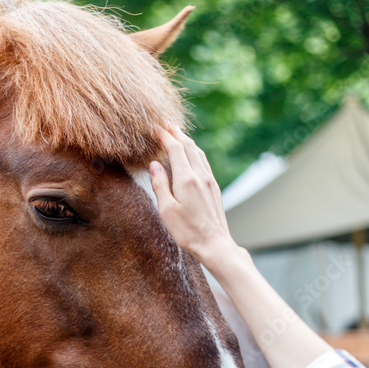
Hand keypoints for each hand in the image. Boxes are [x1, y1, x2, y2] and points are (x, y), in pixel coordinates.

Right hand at [149, 125, 236, 269]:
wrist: (214, 244)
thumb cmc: (187, 231)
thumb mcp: (166, 210)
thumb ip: (160, 184)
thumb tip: (154, 164)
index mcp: (186, 179)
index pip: (175, 149)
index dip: (165, 136)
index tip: (156, 127)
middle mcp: (200, 176)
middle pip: (189, 146)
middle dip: (177, 133)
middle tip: (166, 124)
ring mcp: (209, 180)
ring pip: (198, 152)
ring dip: (187, 140)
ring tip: (177, 134)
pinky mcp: (214, 187)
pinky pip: (204, 162)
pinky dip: (194, 152)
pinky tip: (191, 154)